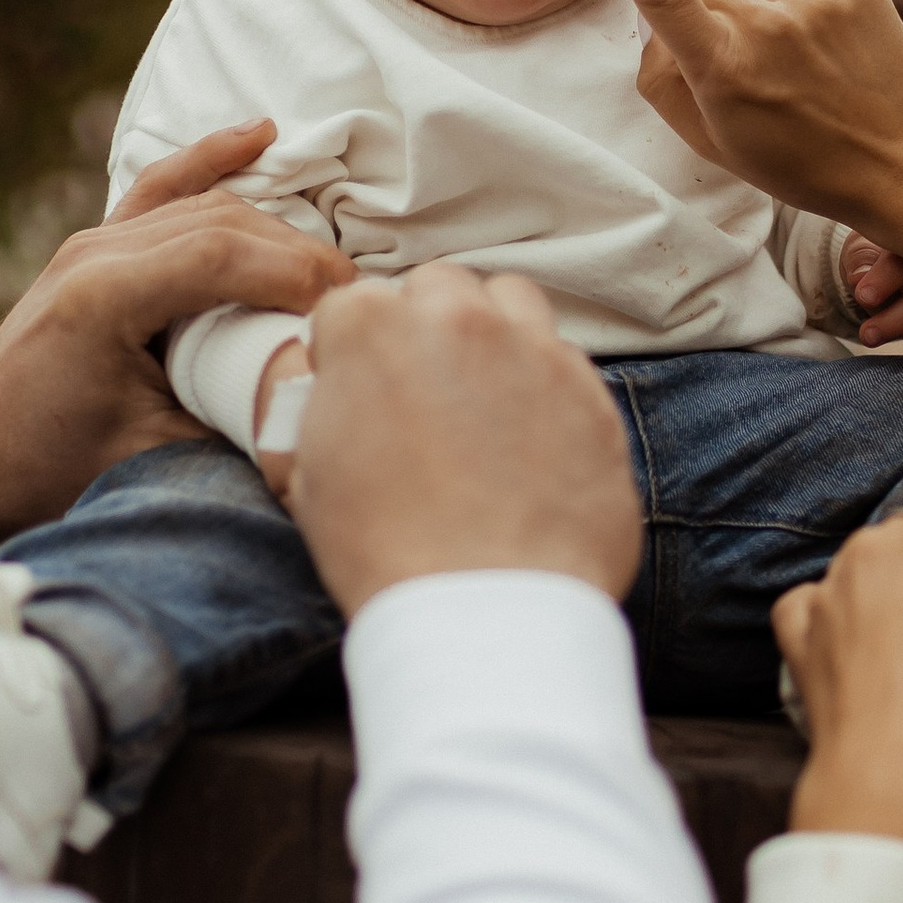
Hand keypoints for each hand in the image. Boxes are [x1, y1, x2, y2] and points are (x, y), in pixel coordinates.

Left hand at [0, 121, 349, 540]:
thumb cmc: (47, 470)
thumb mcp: (150, 459)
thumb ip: (230, 424)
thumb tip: (314, 403)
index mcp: (103, 296)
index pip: (224, 256)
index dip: (298, 275)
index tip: (349, 309)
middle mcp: (94, 252)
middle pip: (224, 223)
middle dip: (300, 256)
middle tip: (356, 300)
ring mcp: (91, 243)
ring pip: (204, 207)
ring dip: (273, 230)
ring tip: (330, 274)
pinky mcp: (94, 249)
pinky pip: (161, 189)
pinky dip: (210, 159)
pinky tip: (258, 135)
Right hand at [288, 263, 641, 615]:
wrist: (487, 611)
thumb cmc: (387, 554)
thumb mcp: (312, 475)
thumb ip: (325, 408)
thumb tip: (341, 393)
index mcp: (370, 329)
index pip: (349, 308)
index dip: (347, 353)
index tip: (356, 389)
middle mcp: (455, 320)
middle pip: (435, 290)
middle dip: (423, 328)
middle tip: (422, 391)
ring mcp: (532, 350)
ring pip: (510, 300)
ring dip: (491, 331)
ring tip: (482, 393)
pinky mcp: (590, 391)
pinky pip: (563, 359)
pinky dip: (543, 382)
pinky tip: (529, 435)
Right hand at [583, 0, 902, 295]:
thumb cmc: (801, 165)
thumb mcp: (715, 145)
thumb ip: (665, 86)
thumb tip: (653, 31)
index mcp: (723, 70)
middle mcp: (766, 29)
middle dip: (712, 25)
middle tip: (750, 77)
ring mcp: (814, 4)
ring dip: (767, 24)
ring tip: (804, 75)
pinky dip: (808, 16)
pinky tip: (833, 58)